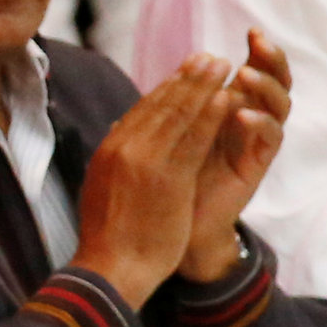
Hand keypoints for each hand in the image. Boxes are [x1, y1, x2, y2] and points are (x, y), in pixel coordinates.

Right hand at [72, 56, 231, 306]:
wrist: (111, 268)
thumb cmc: (108, 236)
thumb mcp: (100, 188)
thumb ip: (113, 157)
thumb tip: (117, 128)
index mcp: (107, 152)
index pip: (141, 111)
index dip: (167, 88)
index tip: (185, 72)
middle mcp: (125, 150)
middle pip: (161, 105)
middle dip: (188, 79)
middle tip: (209, 58)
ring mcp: (147, 163)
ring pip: (179, 116)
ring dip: (203, 87)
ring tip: (222, 67)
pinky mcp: (169, 178)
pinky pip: (194, 139)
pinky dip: (210, 116)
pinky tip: (226, 98)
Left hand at [182, 28, 290, 283]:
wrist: (172, 227)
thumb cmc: (164, 183)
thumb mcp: (160, 143)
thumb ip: (162, 116)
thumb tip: (146, 93)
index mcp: (225, 108)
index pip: (247, 71)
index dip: (255, 50)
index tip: (251, 29)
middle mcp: (245, 119)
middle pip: (271, 80)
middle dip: (269, 58)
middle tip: (258, 40)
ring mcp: (254, 140)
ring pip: (277, 103)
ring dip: (263, 86)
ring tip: (244, 75)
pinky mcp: (257, 162)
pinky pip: (270, 137)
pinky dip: (259, 123)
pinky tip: (242, 115)